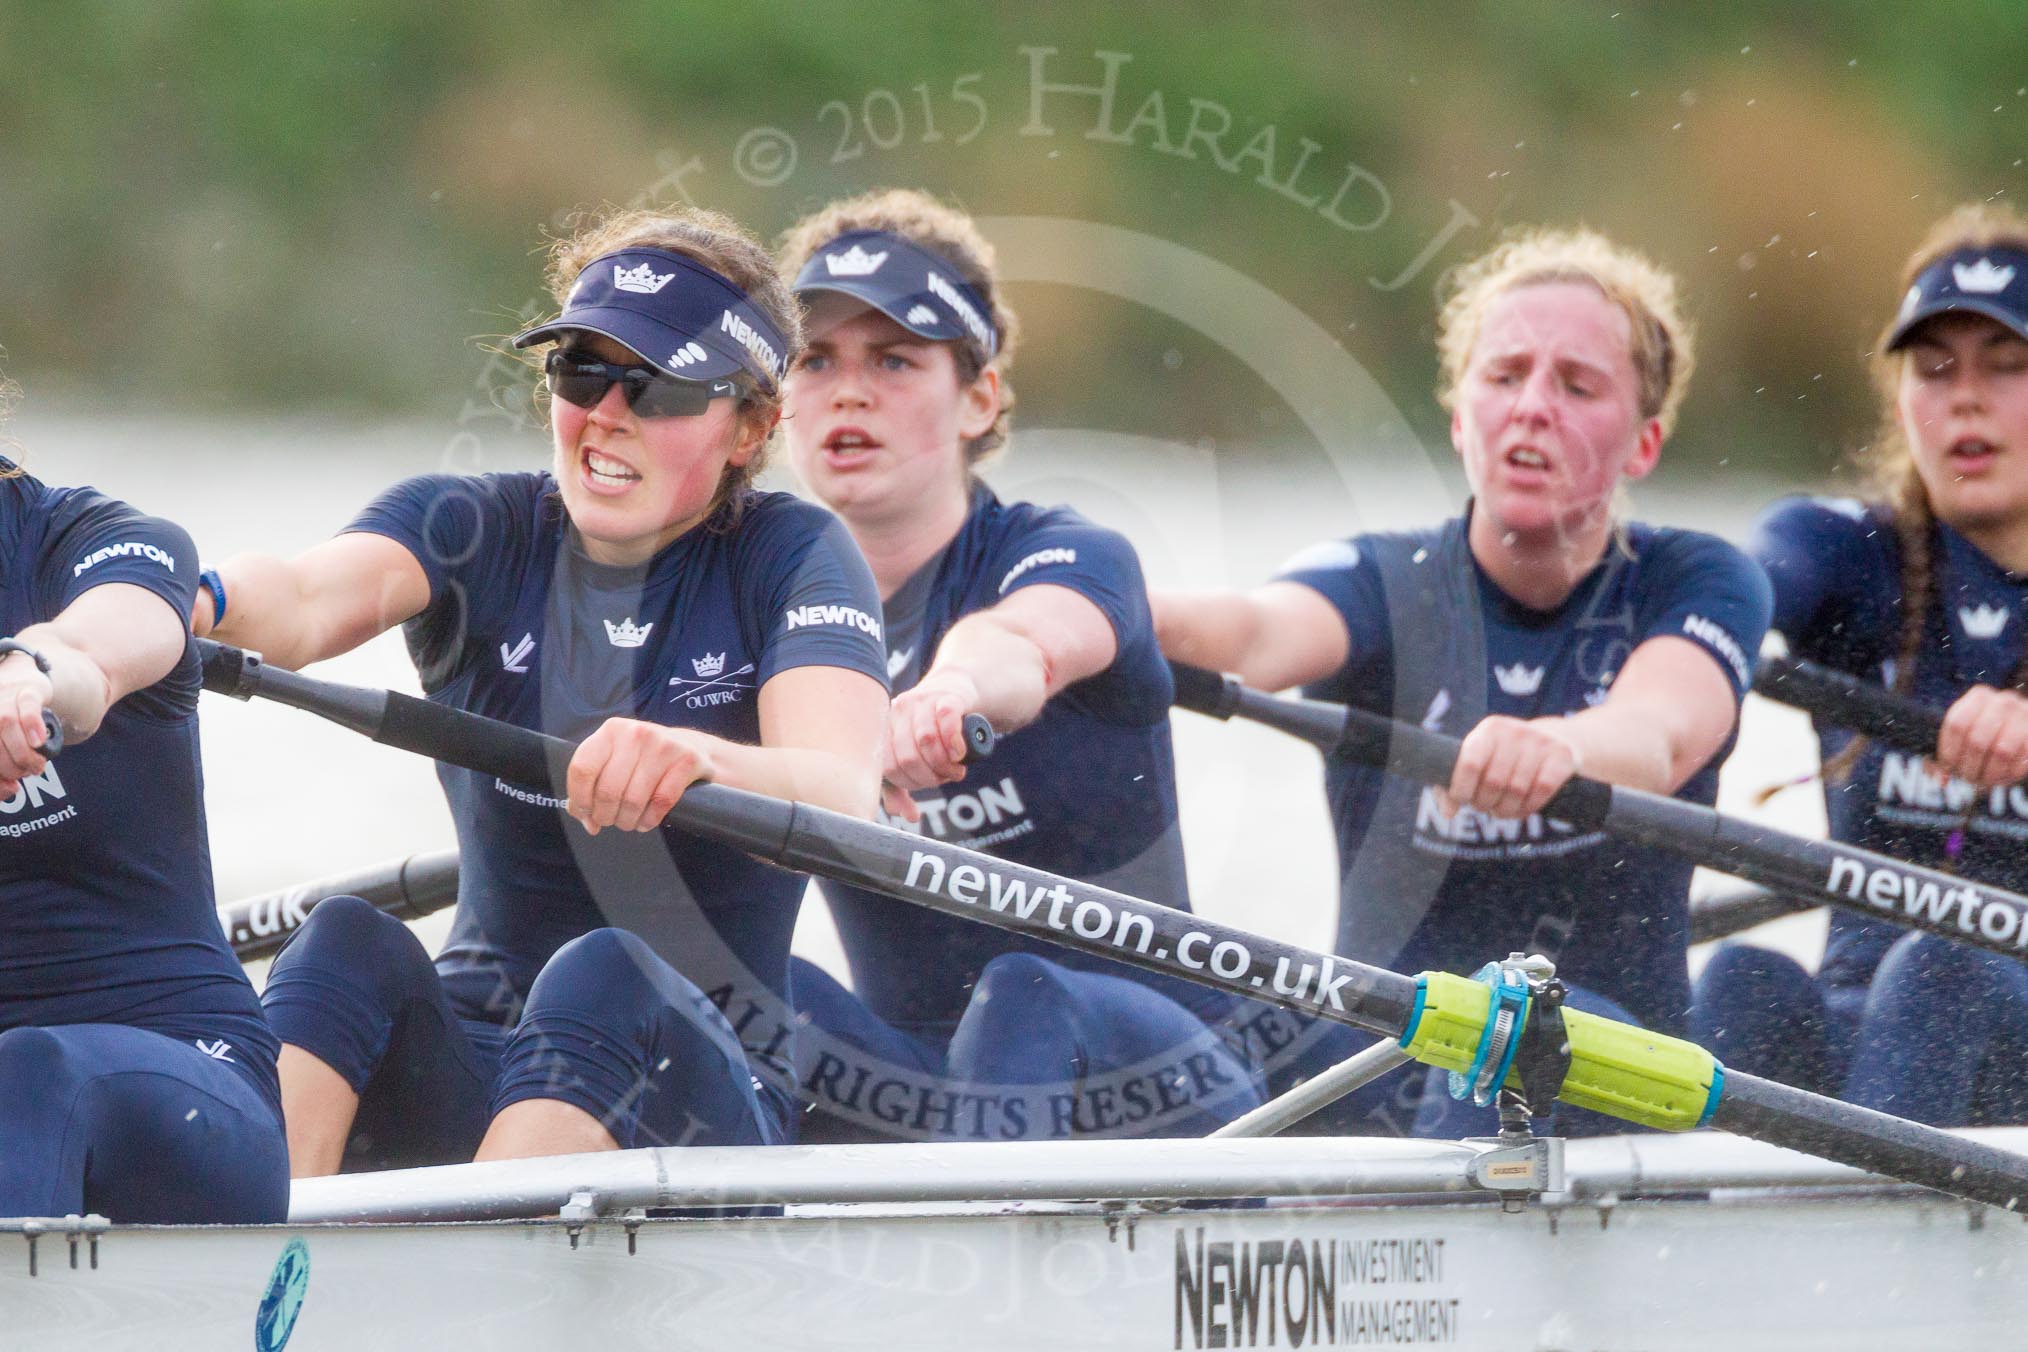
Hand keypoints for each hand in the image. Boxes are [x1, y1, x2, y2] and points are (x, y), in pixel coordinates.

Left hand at [0, 653, 55, 797]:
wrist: (23, 678)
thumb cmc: (10, 718)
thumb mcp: (1, 742)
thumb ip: (2, 767)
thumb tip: (11, 789)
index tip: (10, 787)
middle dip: (11, 766)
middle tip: (27, 774)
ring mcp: (2, 695)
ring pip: (6, 725)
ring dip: (24, 753)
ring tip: (36, 766)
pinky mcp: (27, 689)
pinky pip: (27, 707)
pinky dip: (32, 726)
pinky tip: (39, 741)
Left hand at [565, 718, 715, 834]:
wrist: (691, 747)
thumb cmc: (644, 759)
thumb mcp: (615, 760)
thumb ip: (592, 784)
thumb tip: (582, 816)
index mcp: (611, 731)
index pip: (582, 769)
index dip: (579, 799)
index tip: (586, 814)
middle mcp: (635, 734)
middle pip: (607, 790)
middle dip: (605, 815)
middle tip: (609, 820)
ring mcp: (663, 745)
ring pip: (633, 800)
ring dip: (627, 821)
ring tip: (628, 822)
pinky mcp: (686, 760)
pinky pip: (660, 802)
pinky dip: (649, 820)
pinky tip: (646, 821)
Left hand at [883, 672, 980, 792]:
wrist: (957, 691)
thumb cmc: (932, 729)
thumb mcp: (911, 754)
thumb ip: (900, 785)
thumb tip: (903, 815)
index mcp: (884, 728)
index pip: (888, 768)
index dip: (910, 784)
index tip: (927, 785)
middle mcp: (898, 711)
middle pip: (908, 757)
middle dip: (930, 777)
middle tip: (945, 778)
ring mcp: (922, 701)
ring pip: (927, 740)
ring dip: (944, 764)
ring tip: (955, 769)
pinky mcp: (947, 696)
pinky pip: (947, 721)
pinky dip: (955, 743)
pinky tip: (960, 753)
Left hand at [1445, 715, 1581, 819]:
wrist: (1558, 740)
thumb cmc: (1507, 756)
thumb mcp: (1482, 759)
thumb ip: (1456, 783)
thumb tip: (1447, 812)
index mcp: (1489, 729)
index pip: (1469, 764)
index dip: (1462, 790)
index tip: (1463, 800)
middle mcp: (1514, 731)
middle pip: (1493, 782)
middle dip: (1485, 803)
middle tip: (1486, 808)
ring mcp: (1540, 742)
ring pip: (1517, 790)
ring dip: (1506, 810)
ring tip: (1502, 811)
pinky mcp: (1562, 756)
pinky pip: (1541, 791)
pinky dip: (1529, 807)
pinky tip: (1522, 809)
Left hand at [1936, 685, 2027, 788]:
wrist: (2025, 728)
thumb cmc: (1988, 734)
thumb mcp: (1967, 735)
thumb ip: (1949, 754)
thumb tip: (1942, 780)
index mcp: (1979, 696)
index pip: (1957, 725)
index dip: (1950, 751)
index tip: (1950, 768)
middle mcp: (2003, 702)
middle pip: (1977, 740)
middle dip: (1970, 766)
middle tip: (1968, 779)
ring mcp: (2025, 716)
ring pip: (2001, 752)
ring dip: (1990, 773)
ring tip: (1985, 782)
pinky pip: (2022, 760)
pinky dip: (2010, 774)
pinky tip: (2003, 778)